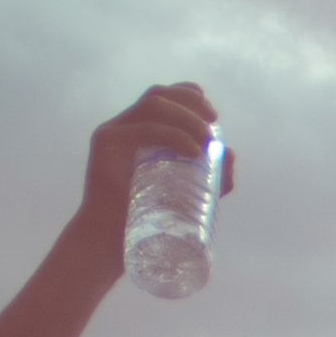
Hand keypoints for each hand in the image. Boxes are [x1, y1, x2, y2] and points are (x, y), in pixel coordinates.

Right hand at [78, 82, 218, 239]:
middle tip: (214, 124)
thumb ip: (212, 176)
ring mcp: (113, 132)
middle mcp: (124, 126)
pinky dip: (174, 136)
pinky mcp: (105, 142)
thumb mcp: (188, 194)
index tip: (213, 116)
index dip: (189, 95)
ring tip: (206, 140)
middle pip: (160, 95)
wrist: (111, 241)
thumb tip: (230, 154)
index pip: (164, 96)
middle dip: (192, 103)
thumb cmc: (146, 218)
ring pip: (154, 106)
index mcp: (139, 130)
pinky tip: (193, 152)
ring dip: (187, 117)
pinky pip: (144, 128)